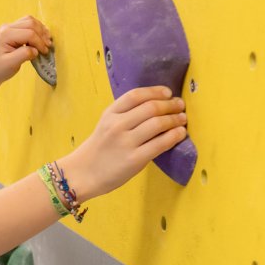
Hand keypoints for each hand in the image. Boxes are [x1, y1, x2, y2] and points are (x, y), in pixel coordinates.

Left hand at [0, 16, 51, 86]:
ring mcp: (11, 26)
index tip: (44, 53)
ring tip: (46, 42)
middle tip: (47, 47)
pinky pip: (30, 23)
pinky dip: (38, 29)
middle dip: (42, 35)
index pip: (29, 33)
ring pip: (31, 21)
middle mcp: (7, 27)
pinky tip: (41, 38)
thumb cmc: (1, 68)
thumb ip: (24, 55)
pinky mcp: (15, 28)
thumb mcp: (12, 64)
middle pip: (31, 23)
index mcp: (6, 34)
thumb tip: (36, 49)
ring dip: (41, 30)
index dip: (39, 43)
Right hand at [60, 86, 187, 198]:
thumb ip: (125, 114)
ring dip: (175, 119)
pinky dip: (174, 136)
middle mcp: (117, 125)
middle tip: (180, 105)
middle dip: (170, 104)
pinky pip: (160, 143)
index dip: (155, 91)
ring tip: (182, 119)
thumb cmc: (98, 149)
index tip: (168, 92)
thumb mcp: (105, 124)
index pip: (135, 95)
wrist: (82, 174)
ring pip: (158, 124)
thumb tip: (156, 106)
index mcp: (110, 114)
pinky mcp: (135, 159)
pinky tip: (180, 133)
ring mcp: (126, 142)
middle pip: (150, 107)